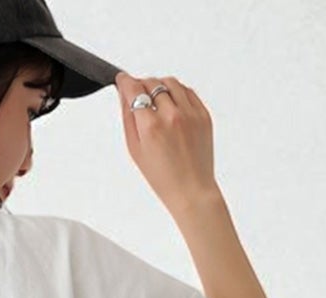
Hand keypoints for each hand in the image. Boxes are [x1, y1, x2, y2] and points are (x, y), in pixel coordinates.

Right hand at [114, 70, 220, 216]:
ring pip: (171, 82)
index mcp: (151, 127)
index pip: (135, 90)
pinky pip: (188, 91)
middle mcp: (171, 116)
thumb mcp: (136, 151)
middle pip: (152, 83)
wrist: (191, 190)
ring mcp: (190, 113)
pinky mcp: (203, 114)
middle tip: (138, 93)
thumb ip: (129, 119)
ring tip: (156, 98)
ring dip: (160, 85)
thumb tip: (124, 96)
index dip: (125, 81)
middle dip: (142, 84)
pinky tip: (172, 103)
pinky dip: (177, 92)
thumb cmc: (163, 177)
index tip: (122, 79)